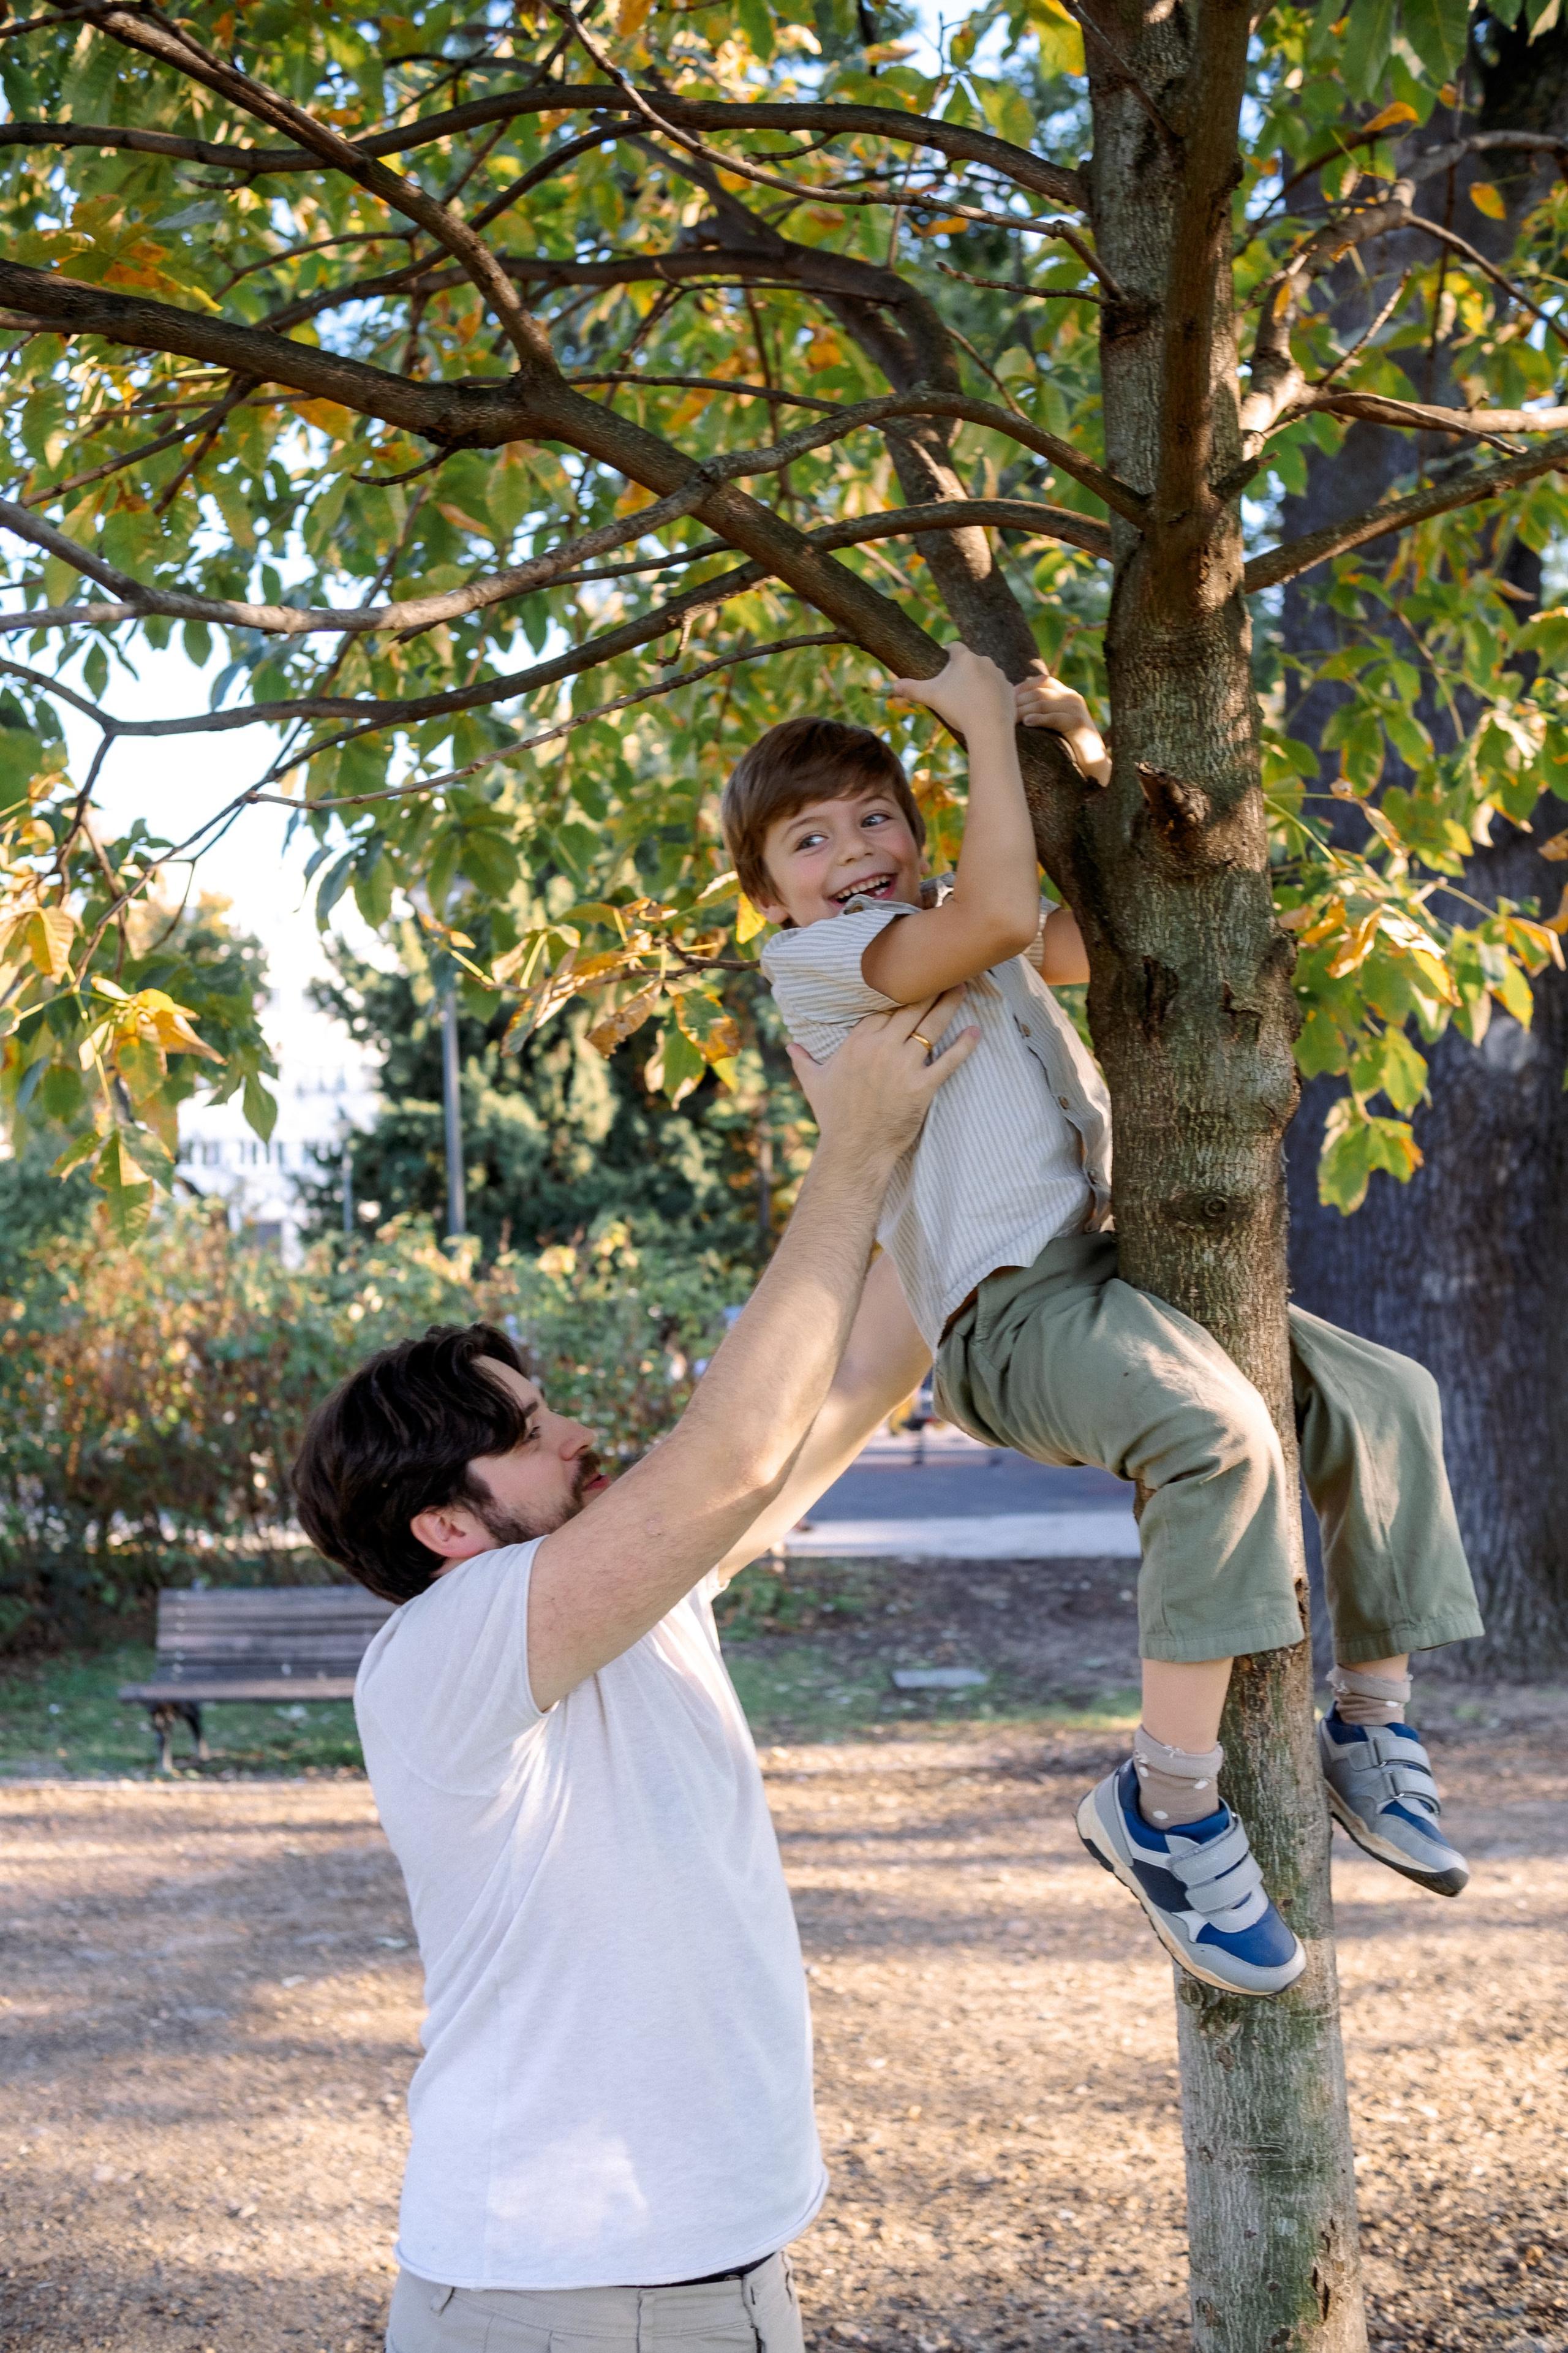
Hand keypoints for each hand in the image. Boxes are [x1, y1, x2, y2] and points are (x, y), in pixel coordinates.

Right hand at [786, 989, 977, 1160]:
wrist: (853, 1150)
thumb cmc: (834, 1117)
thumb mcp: (814, 1083)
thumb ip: (804, 1060)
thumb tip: (790, 1046)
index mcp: (857, 1042)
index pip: (885, 1005)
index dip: (901, 990)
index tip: (913, 977)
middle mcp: (881, 1048)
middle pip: (911, 1008)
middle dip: (930, 987)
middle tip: (945, 970)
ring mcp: (903, 1066)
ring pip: (931, 1026)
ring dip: (949, 1004)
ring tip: (961, 986)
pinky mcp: (922, 1086)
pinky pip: (949, 1061)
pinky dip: (964, 1045)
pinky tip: (976, 1030)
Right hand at [885, 644, 1015, 738]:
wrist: (990, 727)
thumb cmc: (959, 708)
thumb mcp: (931, 697)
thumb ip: (912, 689)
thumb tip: (894, 685)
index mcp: (965, 658)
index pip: (954, 647)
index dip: (946, 653)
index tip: (942, 662)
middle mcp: (985, 661)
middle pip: (970, 662)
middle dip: (962, 671)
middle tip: (952, 688)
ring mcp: (1000, 675)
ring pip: (985, 675)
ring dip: (978, 682)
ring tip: (968, 700)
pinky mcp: (1010, 690)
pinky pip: (998, 689)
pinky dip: (991, 695)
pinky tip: (984, 708)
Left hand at [1015, 671, 1110, 784]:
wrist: (1094, 762)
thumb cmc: (1070, 745)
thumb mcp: (1055, 723)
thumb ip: (1042, 712)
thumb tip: (1013, 707)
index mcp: (1066, 694)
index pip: (1043, 680)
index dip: (1023, 686)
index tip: (1006, 697)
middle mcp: (1072, 698)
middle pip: (1039, 692)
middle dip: (1019, 701)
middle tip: (1001, 711)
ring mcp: (1076, 709)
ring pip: (1044, 704)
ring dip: (1023, 710)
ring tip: (1009, 719)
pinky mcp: (1078, 723)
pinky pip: (1055, 717)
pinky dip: (1039, 719)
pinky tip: (1026, 723)